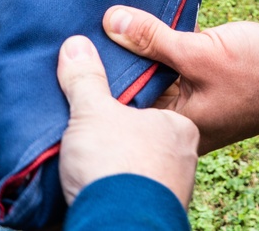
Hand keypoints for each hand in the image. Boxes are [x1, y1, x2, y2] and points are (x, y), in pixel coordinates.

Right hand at [57, 35, 199, 206]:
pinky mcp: (151, 216)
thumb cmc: (118, 164)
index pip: (152, 104)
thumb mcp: (94, 111)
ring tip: (79, 164)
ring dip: (109, 170)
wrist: (120, 228)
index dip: (124, 104)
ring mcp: (169, 191)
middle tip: (83, 137)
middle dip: (113, 140)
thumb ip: (85, 79)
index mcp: (180, 126)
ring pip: (135, 172)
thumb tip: (75, 46)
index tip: (100, 106)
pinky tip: (85, 190)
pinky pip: (125, 197)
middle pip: (141, 141)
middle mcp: (182, 161)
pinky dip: (106, 193)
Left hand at [104, 6, 258, 153]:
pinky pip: (179, 57)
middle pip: (141, 80)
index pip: (126, 98)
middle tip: (98, 18)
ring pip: (159, 65)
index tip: (83, 39)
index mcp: (175, 121)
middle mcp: (182, 113)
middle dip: (124, 50)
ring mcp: (197, 96)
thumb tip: (111, 22)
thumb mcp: (200, 52)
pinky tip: (155, 13)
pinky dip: (169, 39)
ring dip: (147, 41)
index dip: (105, 68)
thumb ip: (155, 38)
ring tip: (119, 11)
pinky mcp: (208, 77)